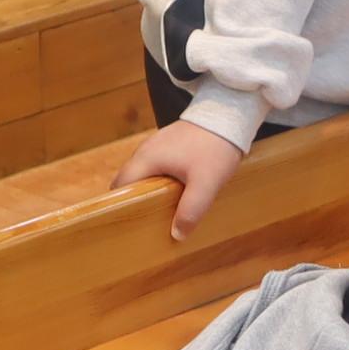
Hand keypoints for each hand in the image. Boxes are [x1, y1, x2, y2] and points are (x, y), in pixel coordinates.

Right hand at [115, 119, 245, 239]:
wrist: (228, 115)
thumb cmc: (214, 147)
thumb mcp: (205, 183)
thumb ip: (191, 210)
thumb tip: (177, 235)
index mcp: (146, 159)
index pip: (120, 187)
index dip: (121, 206)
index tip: (129, 225)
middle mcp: (145, 151)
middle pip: (129, 181)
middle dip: (134, 201)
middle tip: (147, 223)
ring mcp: (156, 145)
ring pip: (143, 174)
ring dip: (148, 191)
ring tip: (162, 211)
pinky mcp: (169, 144)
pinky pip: (156, 167)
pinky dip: (159, 181)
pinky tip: (175, 191)